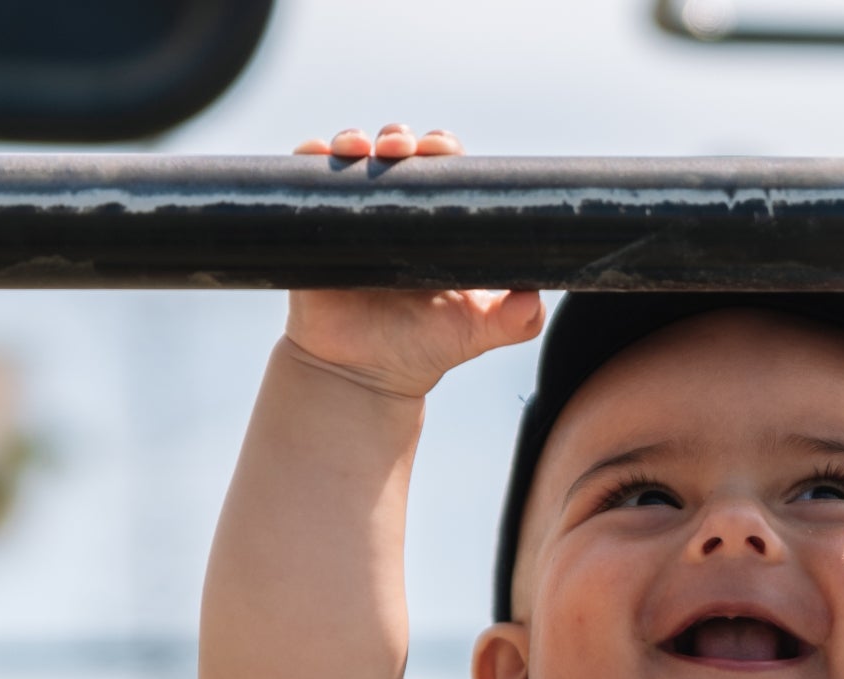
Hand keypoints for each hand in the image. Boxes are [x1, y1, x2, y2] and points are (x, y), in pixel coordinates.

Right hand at [283, 125, 544, 399]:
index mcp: (435, 223)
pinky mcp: (314, 226)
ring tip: (360, 148)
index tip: (440, 149)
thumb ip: (516, 320)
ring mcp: (352, 215)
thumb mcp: (476, 333)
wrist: (362, 376)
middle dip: (400, 138)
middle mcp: (393, 211)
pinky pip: (308, 179)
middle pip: (396, 153)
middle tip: (401, 148)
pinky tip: (319, 154)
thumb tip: (535, 298)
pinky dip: (310, 157)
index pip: (441, 169)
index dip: (441, 150)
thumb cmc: (423, 348)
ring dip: (354, 139)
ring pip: (351, 157)